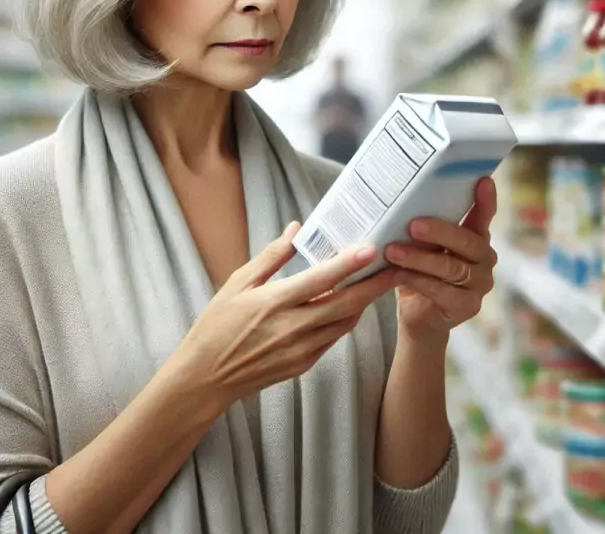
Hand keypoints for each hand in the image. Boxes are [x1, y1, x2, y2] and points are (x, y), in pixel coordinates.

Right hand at [175, 223, 395, 416]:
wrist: (205, 377)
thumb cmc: (217, 325)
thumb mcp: (238, 282)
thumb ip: (272, 256)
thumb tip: (296, 227)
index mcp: (275, 302)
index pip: (322, 280)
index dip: (350, 264)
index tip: (372, 249)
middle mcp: (293, 327)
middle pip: (347, 304)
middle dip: (376, 285)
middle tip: (398, 267)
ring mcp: (301, 349)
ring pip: (345, 323)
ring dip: (365, 303)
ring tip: (380, 282)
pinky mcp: (304, 364)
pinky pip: (333, 338)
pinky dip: (346, 319)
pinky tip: (352, 305)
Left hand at [385, 177, 497, 343]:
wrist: (416, 317)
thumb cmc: (419, 272)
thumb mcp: (422, 246)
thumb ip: (422, 229)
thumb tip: (401, 203)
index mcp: (476, 238)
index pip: (484, 216)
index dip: (485, 200)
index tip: (483, 180)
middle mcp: (484, 259)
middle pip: (466, 241)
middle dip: (439, 231)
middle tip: (413, 225)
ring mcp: (480, 284)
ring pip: (450, 267)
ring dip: (419, 258)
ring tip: (393, 251)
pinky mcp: (468, 306)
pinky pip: (442, 291)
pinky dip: (418, 281)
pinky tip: (398, 274)